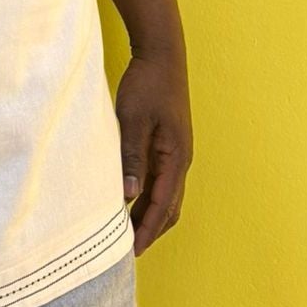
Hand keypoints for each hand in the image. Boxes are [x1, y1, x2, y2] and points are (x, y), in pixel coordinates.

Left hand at [115, 50, 192, 257]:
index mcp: (176, 157)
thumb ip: (132, 157)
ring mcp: (175, 151)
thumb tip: (128, 196)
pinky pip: (159, 178)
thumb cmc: (147, 84)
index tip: (132, 251)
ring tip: (126, 229)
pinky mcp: (168, 142)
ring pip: (165, 194)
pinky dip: (147, 194)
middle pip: (169, 206)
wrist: (161, 54)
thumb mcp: (133, 120)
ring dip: (149, 212)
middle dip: (151, 228)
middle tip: (127, 248)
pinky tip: (129, 197)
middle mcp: (180, 159)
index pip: (163, 206)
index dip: (147, 230)